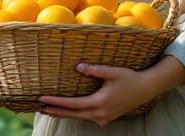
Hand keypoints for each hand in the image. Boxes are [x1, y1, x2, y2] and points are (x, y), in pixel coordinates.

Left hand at [37, 63, 156, 125]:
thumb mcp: (112, 72)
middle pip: (72, 114)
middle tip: (39, 108)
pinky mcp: (106, 117)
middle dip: (55, 111)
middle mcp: (100, 114)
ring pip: (79, 117)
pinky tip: (67, 110)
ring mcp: (103, 118)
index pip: (72, 104)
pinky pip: (86, 117)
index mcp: (100, 103)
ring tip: (48, 109)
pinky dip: (74, 113)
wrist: (146, 89)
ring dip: (63, 113)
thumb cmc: (129, 78)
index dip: (56, 102)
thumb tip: (78, 66)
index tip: (42, 99)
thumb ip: (95, 70)